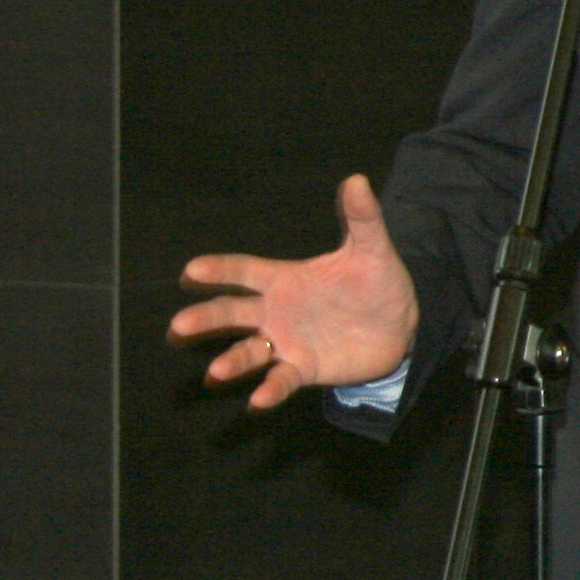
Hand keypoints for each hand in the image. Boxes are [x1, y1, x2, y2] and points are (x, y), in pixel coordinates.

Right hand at [170, 174, 420, 410]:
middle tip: (178, 327)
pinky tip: (258, 400)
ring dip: (231, 361)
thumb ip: (361, 218)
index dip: (218, 271)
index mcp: (284, 279)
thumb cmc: (376, 283)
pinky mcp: (303, 368)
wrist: (401, 325)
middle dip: (205, 319)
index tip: (191, 272)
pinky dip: (269, 389)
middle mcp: (275, 311)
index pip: (243, 272)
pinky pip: (281, 380)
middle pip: (232, 313)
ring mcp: (286, 341)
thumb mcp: (371, 250)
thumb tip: (357, 179)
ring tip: (215, 372)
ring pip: (249, 351)